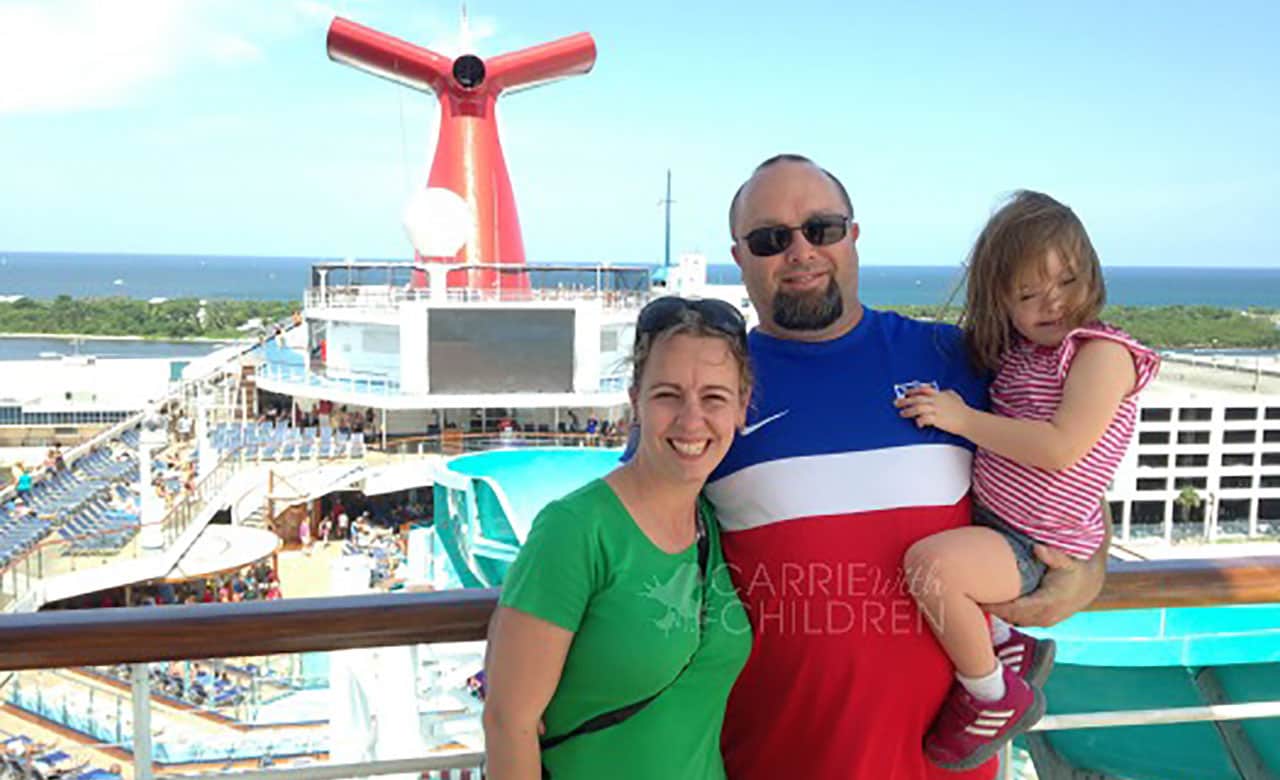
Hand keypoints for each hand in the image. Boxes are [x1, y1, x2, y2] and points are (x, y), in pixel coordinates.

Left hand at [894, 386, 970, 434]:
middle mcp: (937, 401)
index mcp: (940, 395)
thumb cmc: (963, 410)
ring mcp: (937, 410)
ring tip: (902, 413)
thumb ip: (947, 393)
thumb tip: (944, 391)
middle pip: (918, 398)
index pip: (924, 390)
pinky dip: (920, 421)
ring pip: (919, 408)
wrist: (969, 420)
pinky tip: (918, 424)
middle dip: (905, 400)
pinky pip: (925, 419)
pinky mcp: (938, 419)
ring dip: (909, 411)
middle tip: (896, 403)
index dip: (913, 391)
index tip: (905, 393)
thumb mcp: (955, 396)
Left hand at [986, 544, 1104, 626]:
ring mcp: (1044, 621)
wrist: (1090, 585)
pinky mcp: (1043, 622)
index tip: (979, 600)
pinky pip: (1020, 621)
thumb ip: (1053, 555)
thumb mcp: (1067, 561)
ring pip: (1015, 621)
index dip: (996, 607)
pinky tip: (995, 604)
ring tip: (979, 602)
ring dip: (999, 614)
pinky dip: (1008, 615)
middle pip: (1011, 618)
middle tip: (971, 599)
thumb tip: (1038, 547)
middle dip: (993, 611)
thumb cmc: (1075, 570)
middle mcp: (1045, 616)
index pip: (1015, 609)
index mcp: (1048, 602)